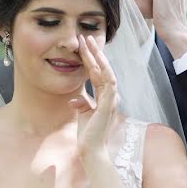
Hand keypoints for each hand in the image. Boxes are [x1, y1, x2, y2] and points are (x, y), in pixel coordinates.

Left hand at [69, 35, 117, 161]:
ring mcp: (111, 100)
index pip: (98, 73)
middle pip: (103, 69)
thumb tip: (75, 99)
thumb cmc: (88, 134)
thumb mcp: (83, 114)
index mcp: (105, 97)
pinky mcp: (109, 106)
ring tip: (89, 44)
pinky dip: (104, 72)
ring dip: (98, 58)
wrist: (92, 150)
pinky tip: (98, 61)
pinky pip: (109, 84)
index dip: (91, 59)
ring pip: (106, 72)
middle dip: (94, 52)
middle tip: (86, 37)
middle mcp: (111, 96)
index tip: (84, 45)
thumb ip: (82, 104)